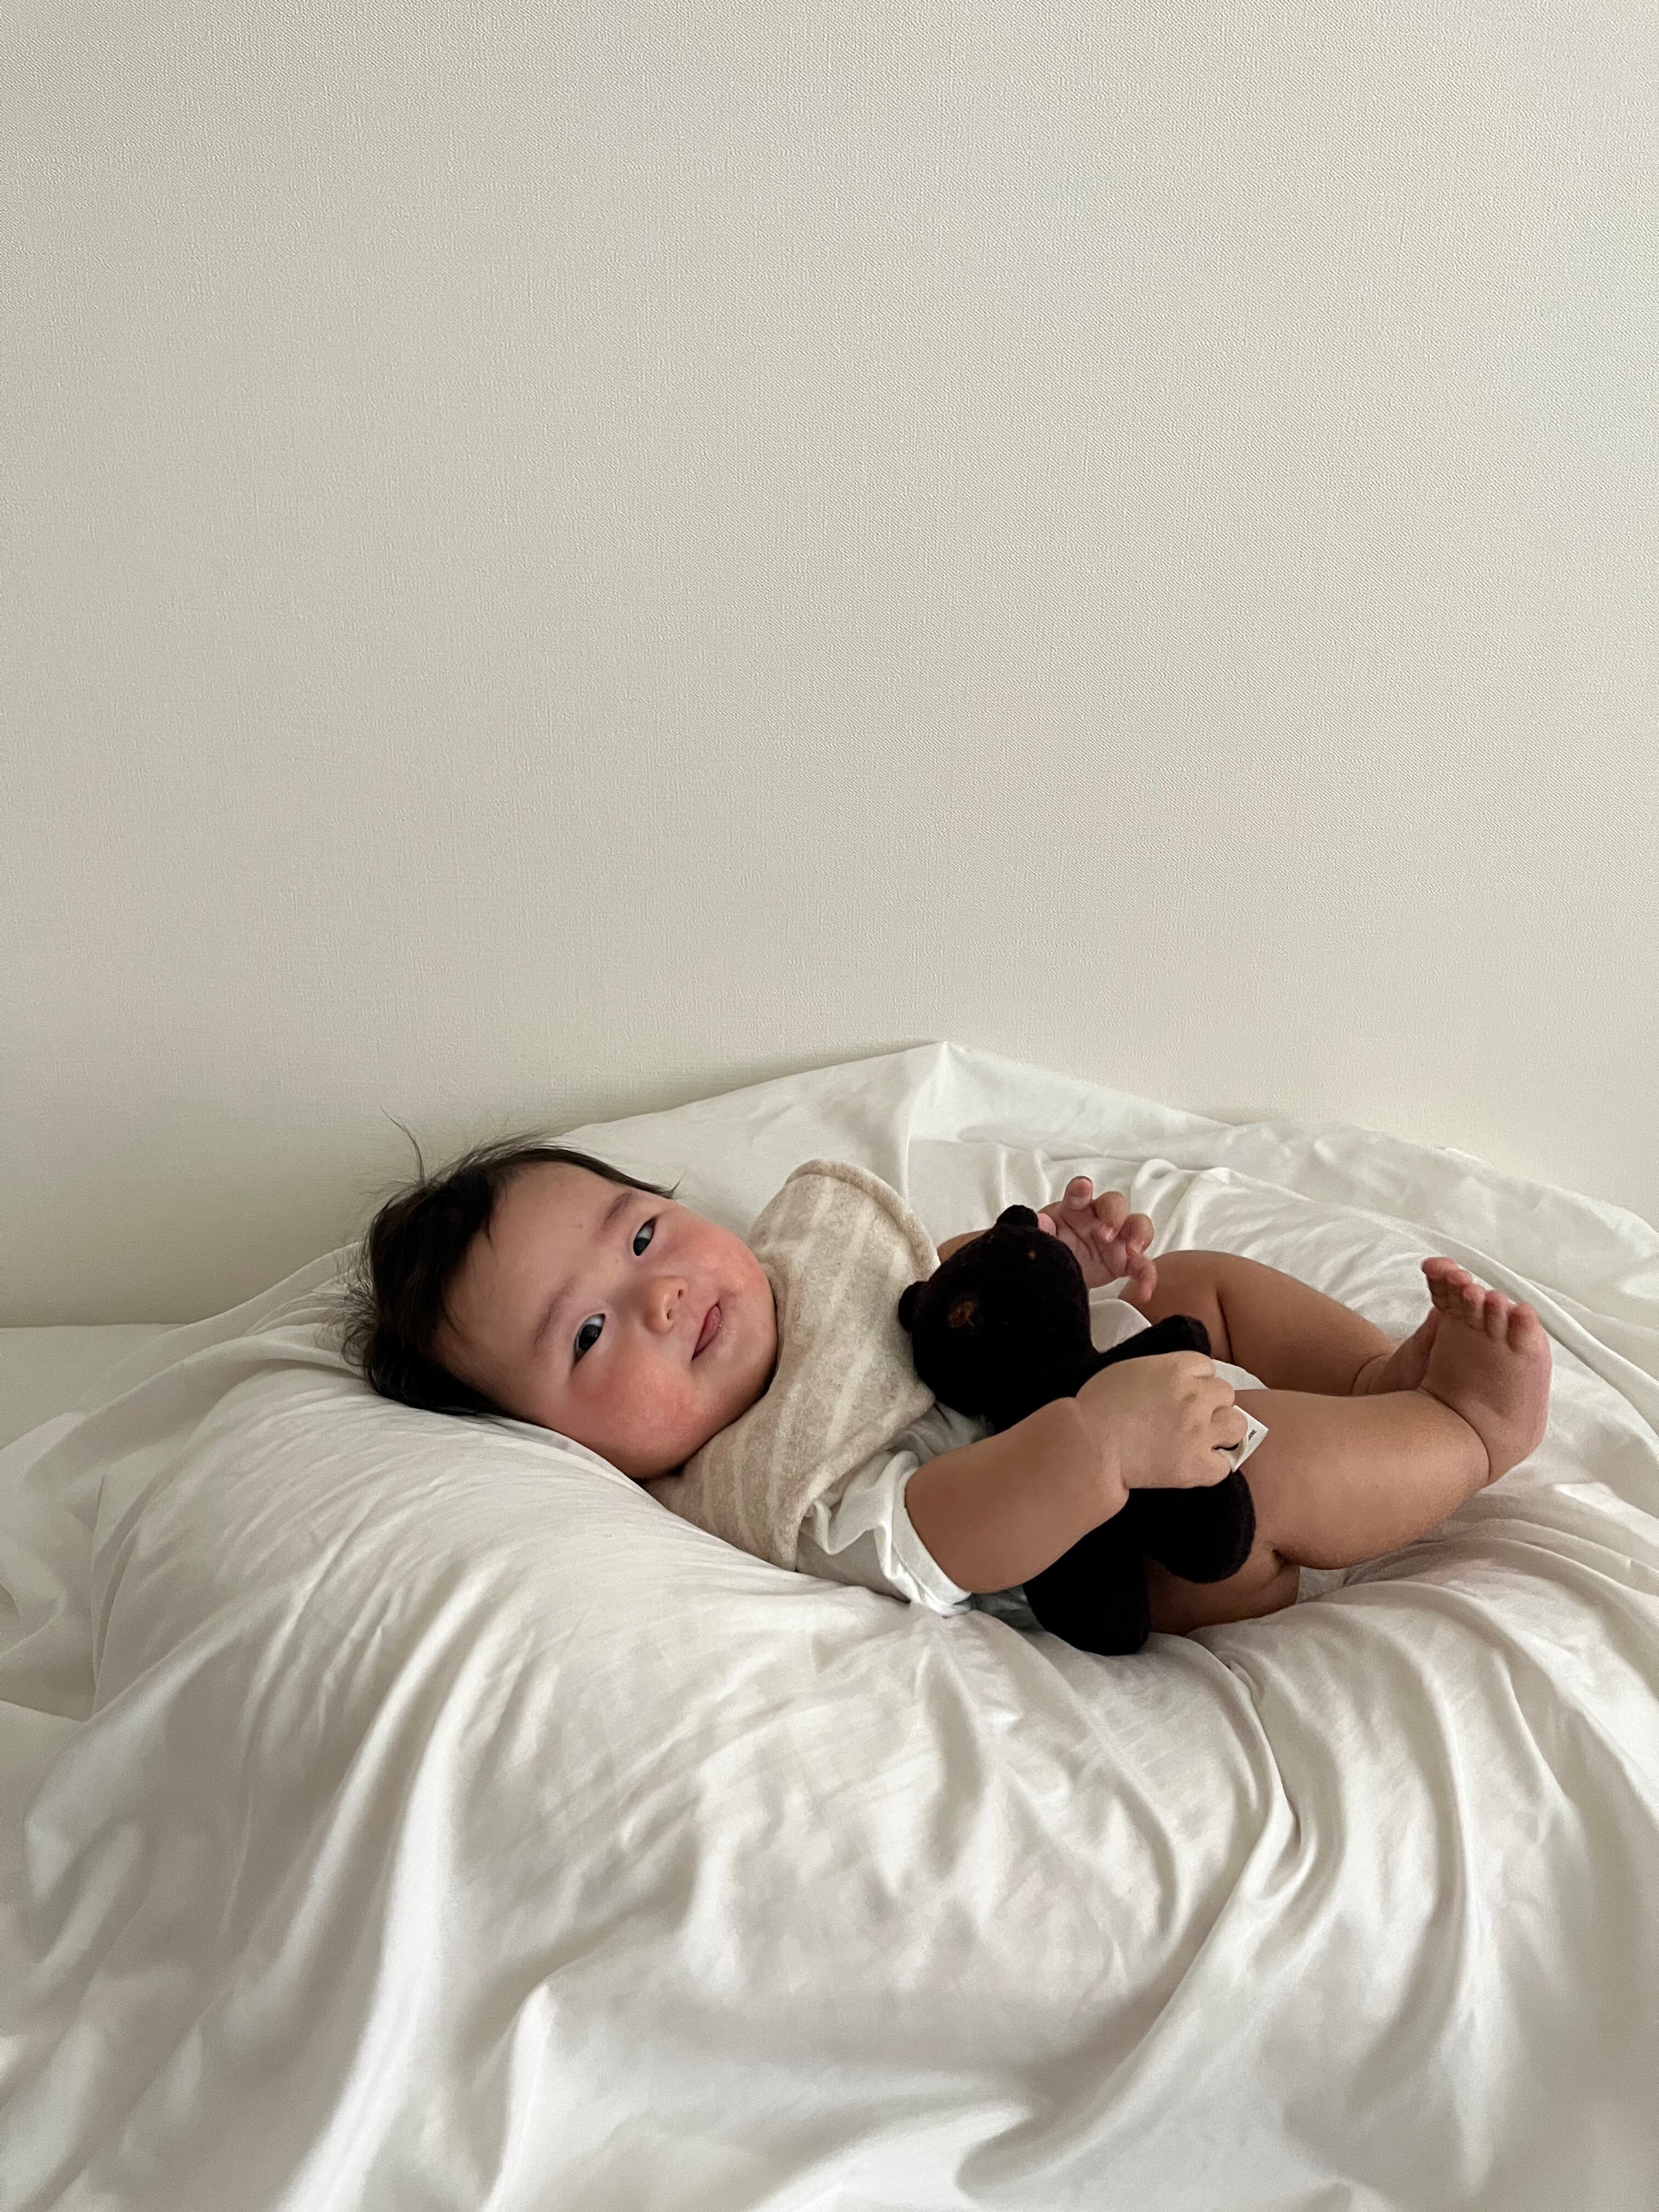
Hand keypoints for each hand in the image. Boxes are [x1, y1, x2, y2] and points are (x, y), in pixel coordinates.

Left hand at [1038, 1177, 1157, 1301]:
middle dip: (1114, 1215)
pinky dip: (1147, 1277)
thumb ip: (1040, 1230)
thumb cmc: (1053, 1247)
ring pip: (1139, 1226)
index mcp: (1075, 1209)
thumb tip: (1040, 1222)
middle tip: (1104, 1234)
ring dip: (1140, 1236)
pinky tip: (1145, 1291)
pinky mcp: (1126, 1262)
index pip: (1079, 1193)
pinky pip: (1143, 1266)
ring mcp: (1117, 1239)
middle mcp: (1100, 1218)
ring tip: (1132, 1252)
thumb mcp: (1041, 1240)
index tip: (1082, 1187)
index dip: (1081, 1188)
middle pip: (1116, 1203)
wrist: (1059, 1274)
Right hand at [1074, 1353, 1245, 1501]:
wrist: (1088, 1445)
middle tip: (1189, 1418)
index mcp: (1176, 1368)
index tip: (1184, 1394)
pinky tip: (1194, 1465)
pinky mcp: (1197, 1464)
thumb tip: (1177, 1380)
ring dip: (1223, 1432)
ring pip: (1236, 1425)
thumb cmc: (1097, 1406)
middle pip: (1225, 1394)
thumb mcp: (1129, 1369)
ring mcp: (1199, 1431)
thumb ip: (1161, 1370)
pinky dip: (1213, 1466)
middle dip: (1210, 1405)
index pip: (1207, 1367)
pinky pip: (1225, 1465)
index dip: (1197, 1381)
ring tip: (1203, 1441)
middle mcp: (1194, 1396)